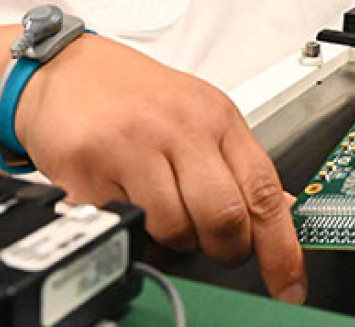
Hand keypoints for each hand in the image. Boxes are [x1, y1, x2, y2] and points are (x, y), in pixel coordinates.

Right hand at [14, 36, 305, 303]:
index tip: (289, 285)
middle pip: (224, 217)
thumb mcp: (200, 113)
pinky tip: (126, 202)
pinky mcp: (89, 168)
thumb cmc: (135, 95)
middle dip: (223, 249)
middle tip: (211, 245)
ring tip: (161, 214)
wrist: (65, 69)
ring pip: (174, 229)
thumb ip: (238, 163)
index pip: (263, 190)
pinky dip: (130, 230)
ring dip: (173, 240)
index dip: (281, 248)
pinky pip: (123, 226)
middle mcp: (179, 127)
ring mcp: (133, 146)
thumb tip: (283, 210)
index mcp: (216, 116)